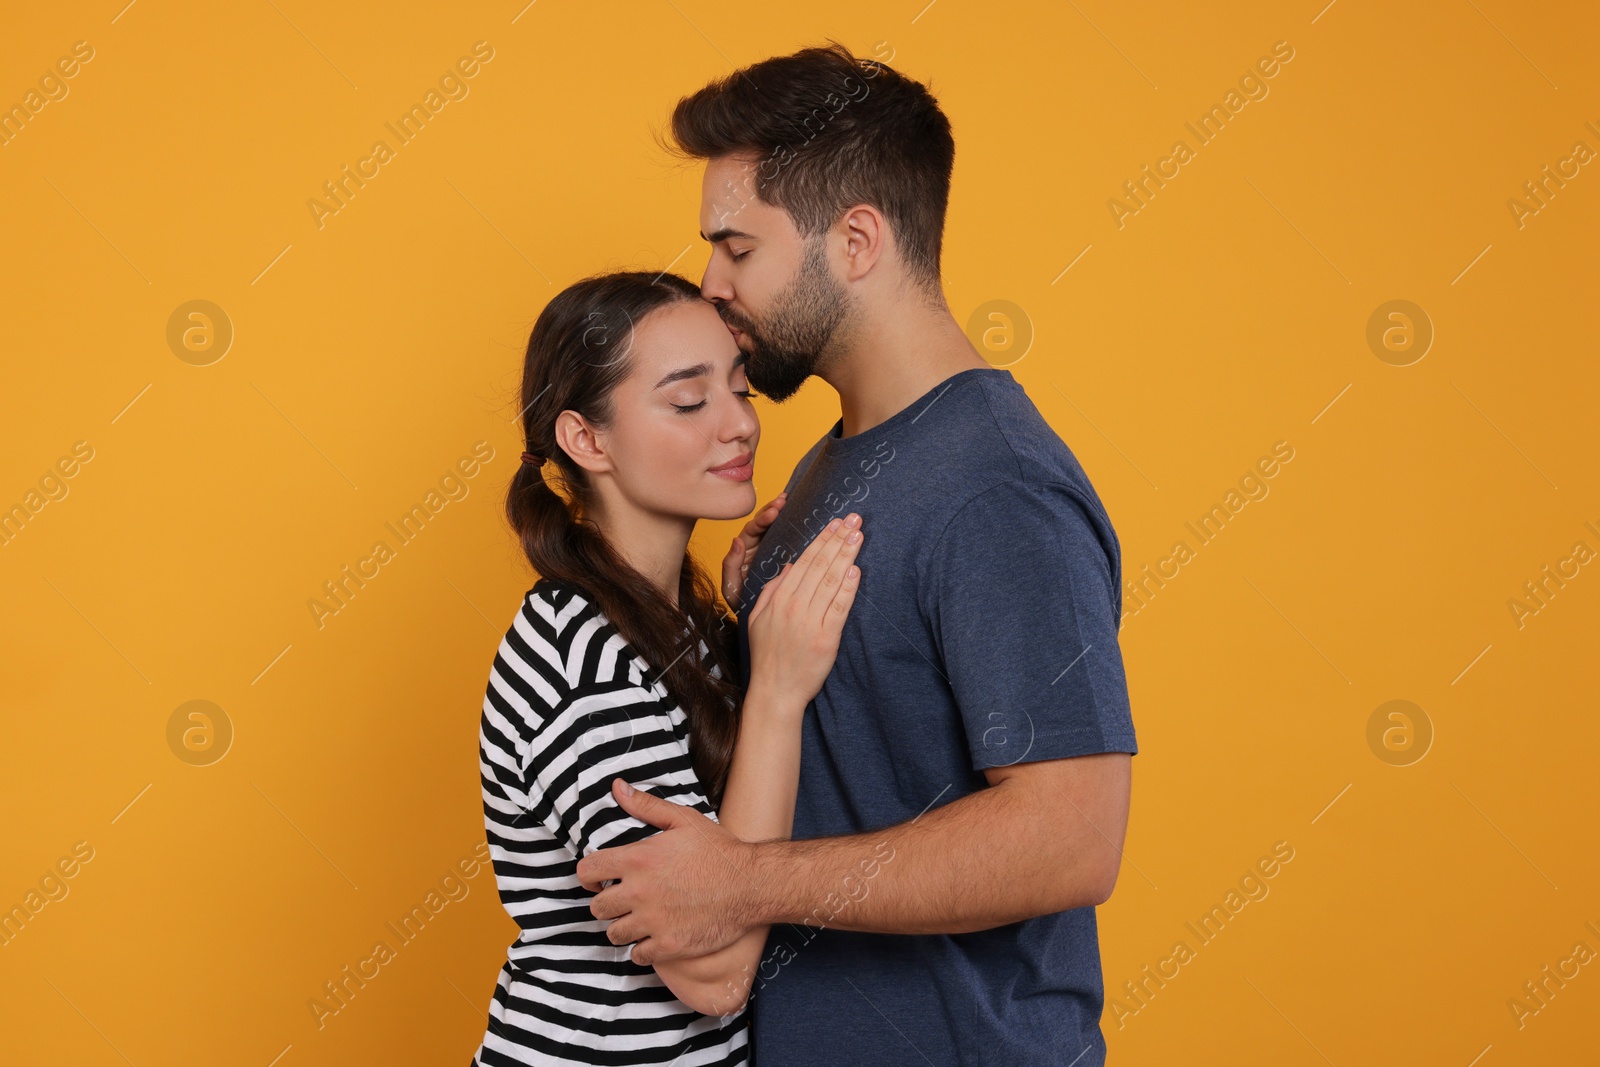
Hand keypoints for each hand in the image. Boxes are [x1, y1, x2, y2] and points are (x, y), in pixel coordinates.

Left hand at [577, 778, 757, 964]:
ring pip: (614, 934)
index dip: (588, 876)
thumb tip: (617, 787)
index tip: (598, 880)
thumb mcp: (683, 819)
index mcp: (638, 860)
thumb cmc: (718, 850)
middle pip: (597, 908)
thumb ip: (645, 805)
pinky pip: (637, 956)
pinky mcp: (668, 945)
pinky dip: (642, 949)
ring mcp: (653, 922)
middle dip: (606, 903)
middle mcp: (639, 892)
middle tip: (622, 901)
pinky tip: (654, 936)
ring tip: (637, 919)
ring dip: (622, 927)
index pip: (587, 871)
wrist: (751, 884)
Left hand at [721, 492, 786, 608]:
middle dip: (772, 509)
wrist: (759, 616)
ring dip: (781, 512)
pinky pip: (787, 536)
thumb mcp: (732, 586)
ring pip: (776, 526)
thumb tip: (736, 540)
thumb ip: (730, 564)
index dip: (762, 519)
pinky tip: (799, 511)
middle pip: (764, 522)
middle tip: (783, 501)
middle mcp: (756, 546)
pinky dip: (791, 523)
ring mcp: (770, 548)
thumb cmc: (742, 602)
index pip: (752, 530)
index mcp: (744, 551)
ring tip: (789, 499)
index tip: (774, 512)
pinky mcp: (783, 553)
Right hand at [746, 512, 862, 706]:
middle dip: (838, 539)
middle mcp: (794, 607)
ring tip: (858, 535)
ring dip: (846, 555)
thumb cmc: (767, 655)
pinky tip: (857, 570)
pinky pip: (839, 608)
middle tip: (854, 519)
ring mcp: (810, 622)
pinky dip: (849, 588)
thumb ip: (772, 589)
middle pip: (820, 565)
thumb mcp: (757, 617)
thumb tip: (790, 565)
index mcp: (778, 599)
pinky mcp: (826, 639)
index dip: (821, 540)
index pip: (804, 561)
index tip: (835, 523)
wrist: (775, 691)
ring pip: (831, 582)